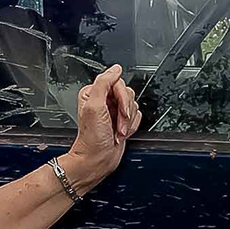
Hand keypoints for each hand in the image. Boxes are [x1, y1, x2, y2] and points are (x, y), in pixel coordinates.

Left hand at [65, 64, 138, 184]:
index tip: (120, 111)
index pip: (117, 82)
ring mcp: (114, 111)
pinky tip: (121, 133)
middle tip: (116, 124)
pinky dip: (132, 126)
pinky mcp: (123, 121)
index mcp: (94, 92)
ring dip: (128, 122)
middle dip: (125, 112)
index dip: (122, 97)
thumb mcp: (94, 106)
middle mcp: (104, 100)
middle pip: (128, 93)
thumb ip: (104, 83)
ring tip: (117, 131)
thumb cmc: (92, 138)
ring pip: (134, 105)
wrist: (97, 160)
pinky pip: (137, 116)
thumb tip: (115, 69)